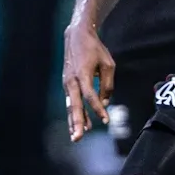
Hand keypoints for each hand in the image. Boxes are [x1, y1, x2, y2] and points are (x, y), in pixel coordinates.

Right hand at [61, 21, 114, 142]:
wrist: (76, 36)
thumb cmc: (94, 49)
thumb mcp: (108, 64)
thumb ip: (107, 85)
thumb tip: (105, 103)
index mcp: (82, 74)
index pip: (90, 96)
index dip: (98, 109)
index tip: (106, 121)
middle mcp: (71, 80)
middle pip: (74, 105)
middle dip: (77, 122)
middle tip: (79, 137)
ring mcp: (67, 83)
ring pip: (70, 106)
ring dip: (74, 122)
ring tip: (76, 137)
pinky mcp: (67, 84)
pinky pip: (70, 102)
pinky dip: (74, 114)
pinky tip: (79, 125)